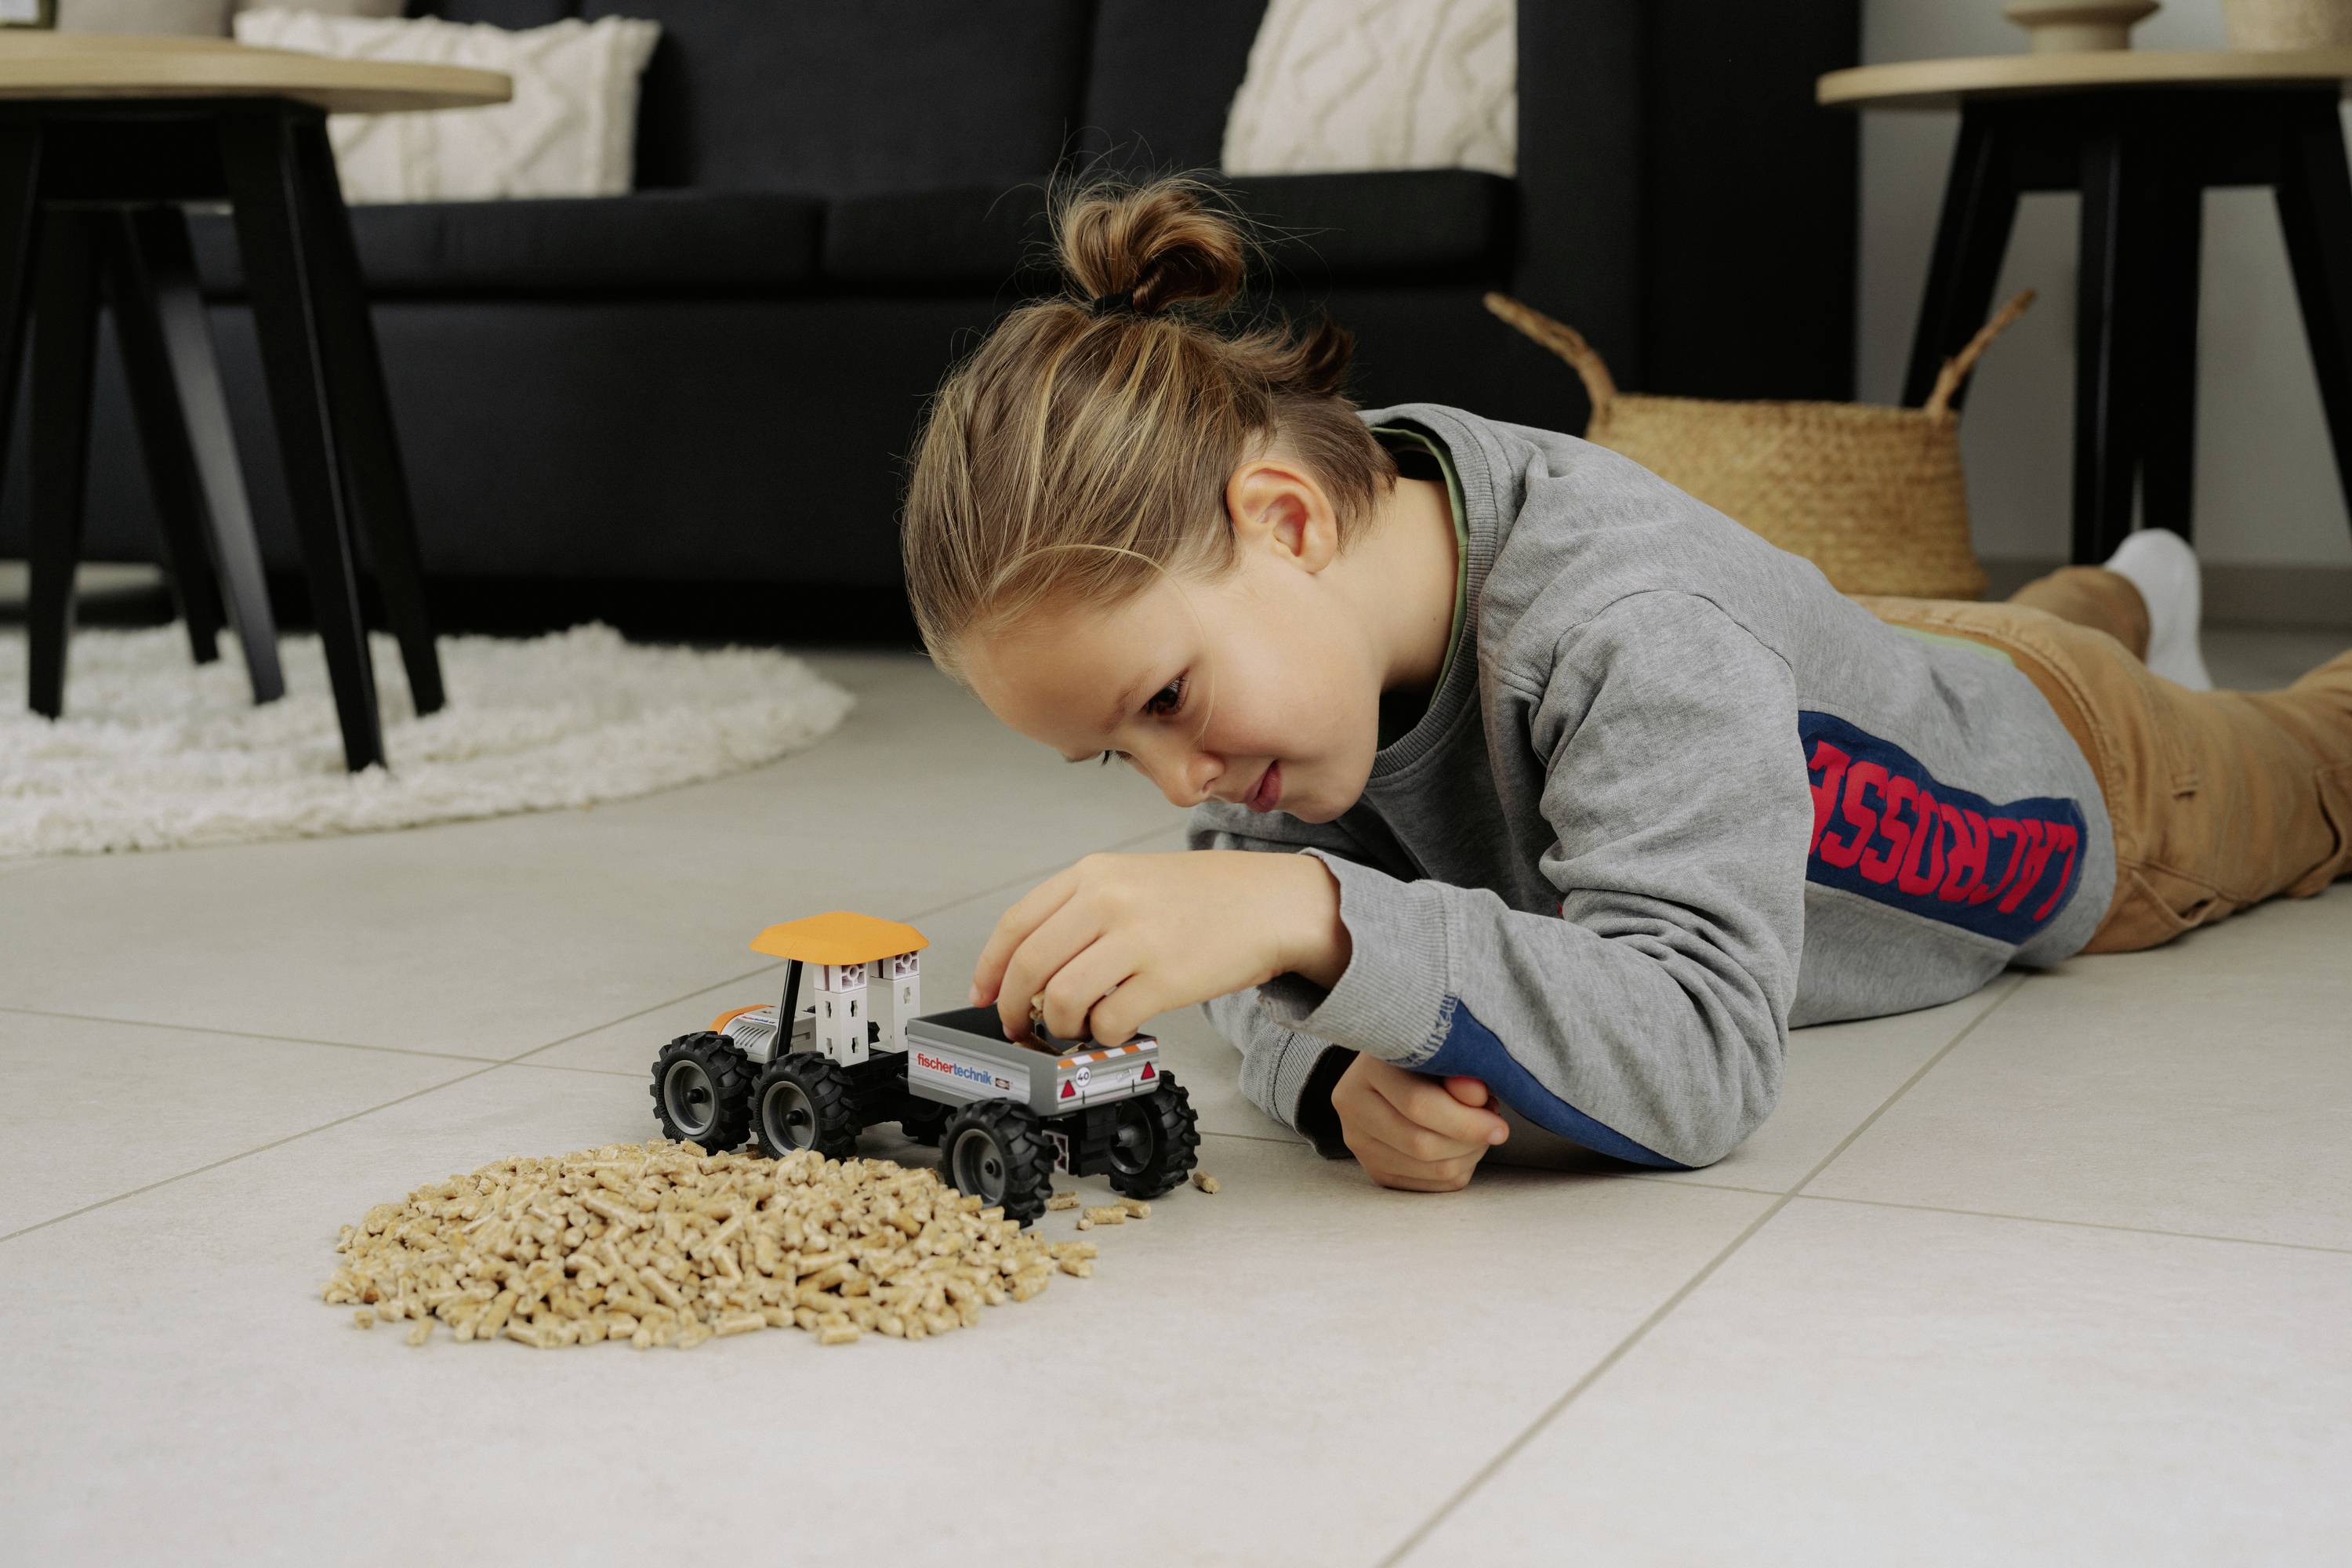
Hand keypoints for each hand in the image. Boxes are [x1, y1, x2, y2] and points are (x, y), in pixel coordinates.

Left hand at [969, 850, 1348, 1045]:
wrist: (1272, 903)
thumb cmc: (1207, 897)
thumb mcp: (1133, 880)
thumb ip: (1083, 913)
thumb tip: (1034, 971)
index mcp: (1093, 874)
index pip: (1016, 925)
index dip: (989, 969)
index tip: (982, 996)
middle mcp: (1108, 900)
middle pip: (1029, 966)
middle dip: (1014, 1008)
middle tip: (1022, 1027)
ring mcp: (1136, 939)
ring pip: (1061, 999)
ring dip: (1060, 1026)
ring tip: (1079, 1027)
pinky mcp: (1165, 978)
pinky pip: (1108, 1022)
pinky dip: (1102, 1035)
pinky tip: (1116, 1028)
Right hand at [1331, 1058, 1507, 1191]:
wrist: (1399, 1074)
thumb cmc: (1429, 1060)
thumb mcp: (1446, 1054)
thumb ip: (1461, 1070)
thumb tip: (1477, 1096)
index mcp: (1368, 1067)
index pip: (1417, 1104)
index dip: (1465, 1121)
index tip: (1500, 1126)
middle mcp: (1352, 1105)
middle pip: (1420, 1144)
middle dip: (1469, 1142)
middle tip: (1495, 1128)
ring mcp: (1358, 1141)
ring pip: (1428, 1169)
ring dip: (1468, 1157)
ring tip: (1479, 1133)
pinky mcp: (1373, 1168)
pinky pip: (1429, 1186)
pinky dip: (1458, 1171)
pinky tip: (1463, 1148)